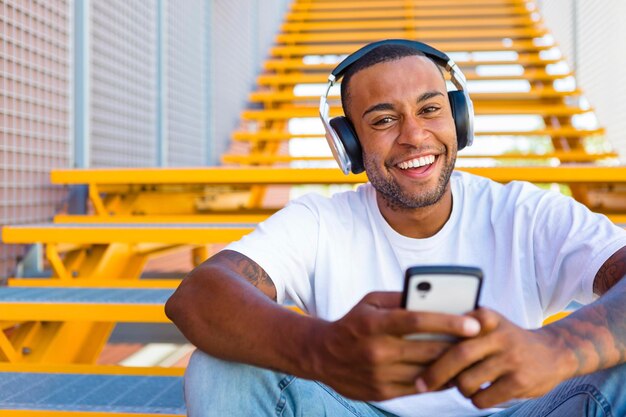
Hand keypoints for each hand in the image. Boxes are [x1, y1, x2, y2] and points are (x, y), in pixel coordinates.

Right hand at [307, 291, 481, 400]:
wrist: (323, 355)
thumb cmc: (353, 323)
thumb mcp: (370, 302)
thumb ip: (400, 298)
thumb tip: (434, 296)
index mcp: (373, 323)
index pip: (416, 321)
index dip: (448, 321)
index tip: (473, 323)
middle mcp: (377, 350)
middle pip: (428, 349)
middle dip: (458, 345)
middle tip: (482, 340)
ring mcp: (380, 374)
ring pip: (428, 371)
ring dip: (452, 364)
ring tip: (471, 355)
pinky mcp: (383, 392)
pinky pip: (420, 387)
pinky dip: (439, 379)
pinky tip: (450, 370)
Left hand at [417, 308, 576, 408]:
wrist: (553, 353)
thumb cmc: (506, 339)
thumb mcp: (488, 323)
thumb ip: (461, 325)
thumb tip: (416, 333)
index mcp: (486, 316)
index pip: (451, 326)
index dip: (429, 340)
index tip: (410, 350)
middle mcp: (499, 335)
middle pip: (458, 355)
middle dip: (435, 373)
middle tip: (420, 384)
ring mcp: (511, 359)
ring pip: (468, 381)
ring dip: (459, 388)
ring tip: (463, 384)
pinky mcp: (520, 382)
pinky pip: (484, 398)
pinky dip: (476, 400)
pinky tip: (481, 393)